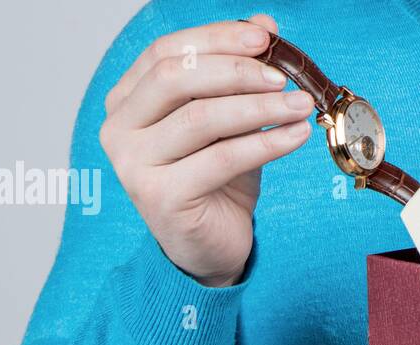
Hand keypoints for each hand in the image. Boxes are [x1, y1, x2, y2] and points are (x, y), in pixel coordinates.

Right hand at [99, 15, 311, 286]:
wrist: (212, 244)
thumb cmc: (216, 179)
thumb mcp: (229, 120)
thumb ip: (238, 75)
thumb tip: (263, 24)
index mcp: (128, 99)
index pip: (167, 51)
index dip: (217, 38)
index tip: (265, 37)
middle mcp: (119, 128)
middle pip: (176, 78)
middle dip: (237, 71)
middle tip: (285, 77)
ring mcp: (133, 164)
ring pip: (200, 118)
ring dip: (259, 107)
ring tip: (300, 106)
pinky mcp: (161, 197)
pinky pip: (220, 159)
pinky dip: (265, 143)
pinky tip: (296, 136)